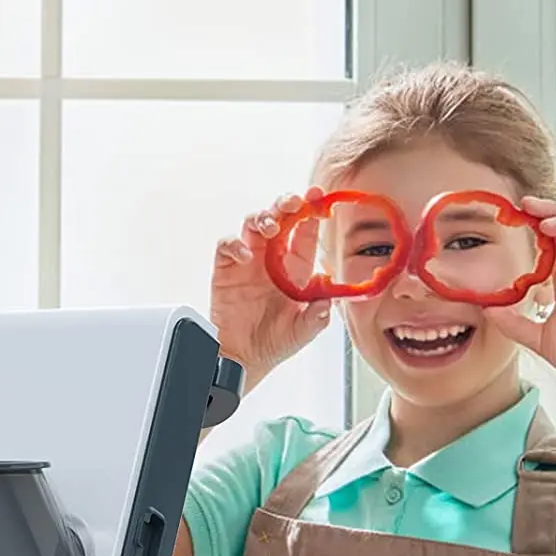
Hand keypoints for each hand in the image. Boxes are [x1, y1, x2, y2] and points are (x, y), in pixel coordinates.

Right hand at [209, 190, 332, 388]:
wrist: (244, 358)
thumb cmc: (274, 342)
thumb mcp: (303, 331)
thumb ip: (317, 317)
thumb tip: (329, 302)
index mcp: (295, 268)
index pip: (304, 231)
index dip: (311, 211)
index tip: (318, 197)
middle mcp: (272, 259)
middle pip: (279, 218)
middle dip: (286, 204)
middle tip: (294, 202)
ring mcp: (248, 262)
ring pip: (253, 224)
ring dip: (263, 218)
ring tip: (271, 227)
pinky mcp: (226, 269)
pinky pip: (227, 245)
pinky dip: (235, 244)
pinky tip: (245, 255)